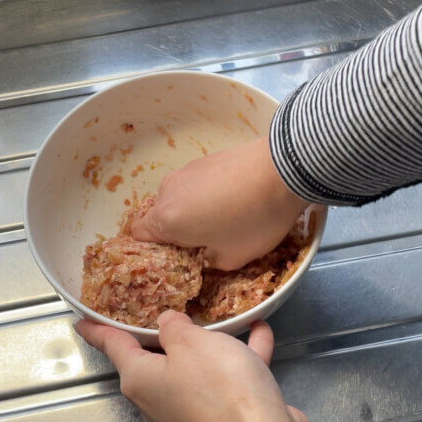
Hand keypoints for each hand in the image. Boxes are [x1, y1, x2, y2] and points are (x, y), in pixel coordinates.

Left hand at [75, 311, 312, 421]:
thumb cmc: (220, 390)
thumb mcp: (192, 342)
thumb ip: (173, 326)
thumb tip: (166, 325)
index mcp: (140, 381)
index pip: (113, 346)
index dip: (97, 329)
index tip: (80, 321)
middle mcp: (157, 403)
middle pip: (153, 359)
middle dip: (160, 333)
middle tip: (161, 305)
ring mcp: (189, 416)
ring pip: (194, 369)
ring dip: (211, 344)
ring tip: (224, 318)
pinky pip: (226, 382)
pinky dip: (239, 358)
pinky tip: (259, 333)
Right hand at [131, 137, 307, 269]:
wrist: (284, 171)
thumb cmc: (253, 220)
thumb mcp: (231, 259)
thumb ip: (206, 262)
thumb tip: (202, 254)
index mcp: (166, 220)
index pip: (137, 236)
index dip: (153, 250)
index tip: (176, 258)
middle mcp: (168, 192)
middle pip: (159, 217)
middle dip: (177, 231)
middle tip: (205, 242)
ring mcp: (186, 171)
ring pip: (179, 199)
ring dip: (193, 211)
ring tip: (225, 218)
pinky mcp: (205, 159)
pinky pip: (195, 184)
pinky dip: (206, 195)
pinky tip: (234, 200)